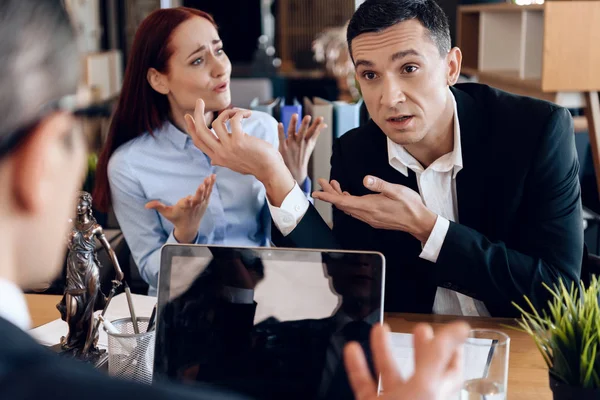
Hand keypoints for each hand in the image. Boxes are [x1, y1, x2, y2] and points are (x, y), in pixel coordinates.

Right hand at [145, 174, 214, 242]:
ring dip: (208, 185)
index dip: (187, 201)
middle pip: (197, 198)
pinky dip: (211, 185)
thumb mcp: (166, 213)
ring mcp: (201, 204)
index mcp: (184, 208)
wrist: (189, 227)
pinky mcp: (205, 202)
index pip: (185, 204)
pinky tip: (213, 176)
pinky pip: (209, 192)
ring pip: (205, 194)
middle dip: (200, 192)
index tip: (188, 198)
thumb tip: (146, 205)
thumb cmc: (176, 218)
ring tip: (210, 177)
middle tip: (203, 184)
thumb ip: (158, 207)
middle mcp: (193, 206)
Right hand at [184, 99, 295, 205]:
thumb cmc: (255, 164)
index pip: (198, 141)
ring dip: (227, 112)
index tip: (189, 116)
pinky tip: (247, 114)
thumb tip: (212, 161)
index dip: (191, 128)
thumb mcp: (233, 164)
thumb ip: (222, 160)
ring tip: (238, 112)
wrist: (269, 170)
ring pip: (217, 122)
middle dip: (198, 114)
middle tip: (200, 101)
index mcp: (217, 157)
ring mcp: (229, 147)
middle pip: (201, 131)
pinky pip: (234, 119)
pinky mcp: (239, 140)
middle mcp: (220, 153)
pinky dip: (239, 113)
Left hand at [278, 114, 325, 184]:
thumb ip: (317, 133)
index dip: (317, 125)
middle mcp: (300, 143)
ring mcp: (291, 145)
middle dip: (305, 125)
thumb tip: (324, 124)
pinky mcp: (282, 148)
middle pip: (303, 132)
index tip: (321, 118)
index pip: (313, 132)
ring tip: (295, 115)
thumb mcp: (311, 144)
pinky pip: (281, 138)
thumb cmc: (303, 154)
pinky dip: (280, 131)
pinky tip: (280, 123)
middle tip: (308, 116)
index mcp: (307, 142)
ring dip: (293, 124)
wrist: (295, 171)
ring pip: (292, 133)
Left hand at [312, 175, 436, 241]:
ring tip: (335, 185)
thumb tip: (366, 179)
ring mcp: (369, 218)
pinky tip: (349, 196)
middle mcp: (366, 214)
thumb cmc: (409, 206)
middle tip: (323, 182)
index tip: (316, 192)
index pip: (342, 201)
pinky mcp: (373, 219)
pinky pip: (355, 211)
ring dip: (339, 197)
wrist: (419, 222)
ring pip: (348, 208)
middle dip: (330, 193)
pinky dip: (348, 202)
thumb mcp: (396, 190)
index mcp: (369, 206)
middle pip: (342, 204)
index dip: (327, 196)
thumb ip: (379, 185)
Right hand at [344, 322, 469, 399]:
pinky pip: (364, 386)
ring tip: (380, 329)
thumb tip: (459, 328)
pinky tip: (353, 350)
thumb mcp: (427, 385)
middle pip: (424, 371)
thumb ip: (438, 355)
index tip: (453, 332)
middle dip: (420, 348)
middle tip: (418, 329)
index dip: (453, 350)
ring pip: (390, 375)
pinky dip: (358, 367)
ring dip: (384, 351)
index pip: (451, 371)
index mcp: (438, 395)